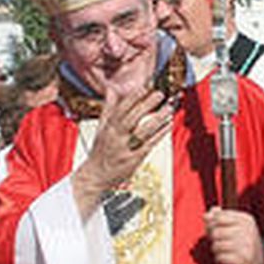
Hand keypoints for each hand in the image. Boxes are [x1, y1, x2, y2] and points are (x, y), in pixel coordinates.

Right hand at [71, 83, 173, 216]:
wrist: (95, 176)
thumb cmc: (101, 150)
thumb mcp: (102, 127)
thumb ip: (109, 108)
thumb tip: (112, 89)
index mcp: (108, 127)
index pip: (121, 108)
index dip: (133, 97)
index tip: (145, 87)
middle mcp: (115, 136)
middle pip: (132, 117)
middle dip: (146, 105)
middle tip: (160, 94)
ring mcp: (125, 148)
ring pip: (143, 131)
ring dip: (157, 119)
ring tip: (168, 109)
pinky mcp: (133, 159)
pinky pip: (149, 145)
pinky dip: (159, 135)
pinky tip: (168, 126)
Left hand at [204, 207, 263, 263]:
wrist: (257, 261)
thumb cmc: (241, 240)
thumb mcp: (234, 225)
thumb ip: (218, 217)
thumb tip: (206, 216)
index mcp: (245, 219)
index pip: (218, 217)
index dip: (211, 224)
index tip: (214, 229)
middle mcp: (247, 230)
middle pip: (216, 232)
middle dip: (212, 238)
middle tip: (217, 241)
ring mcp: (247, 245)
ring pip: (217, 245)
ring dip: (216, 249)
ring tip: (221, 250)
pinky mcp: (244, 260)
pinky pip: (221, 257)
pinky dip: (219, 259)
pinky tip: (225, 258)